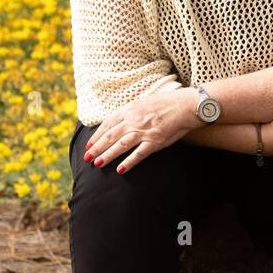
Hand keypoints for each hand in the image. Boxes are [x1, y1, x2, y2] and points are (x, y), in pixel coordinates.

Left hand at [81, 88, 197, 173]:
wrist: (186, 104)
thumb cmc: (167, 103)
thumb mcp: (144, 102)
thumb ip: (131, 112)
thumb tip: (120, 121)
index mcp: (130, 109)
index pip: (108, 123)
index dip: (97, 135)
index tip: (89, 144)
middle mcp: (134, 120)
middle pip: (110, 135)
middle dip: (96, 147)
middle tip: (86, 157)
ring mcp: (144, 131)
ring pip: (120, 145)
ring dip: (107, 155)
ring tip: (98, 163)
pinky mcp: (155, 141)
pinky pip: (139, 154)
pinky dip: (129, 162)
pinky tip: (120, 169)